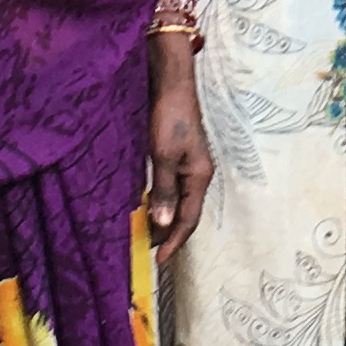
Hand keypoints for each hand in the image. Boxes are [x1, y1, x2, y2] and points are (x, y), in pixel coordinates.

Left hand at [146, 44, 213, 261]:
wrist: (172, 85)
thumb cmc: (169, 119)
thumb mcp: (163, 156)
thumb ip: (164, 190)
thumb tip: (164, 224)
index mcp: (199, 177)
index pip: (189, 220)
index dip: (174, 241)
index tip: (158, 260)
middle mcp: (198, 175)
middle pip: (186, 213)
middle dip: (170, 234)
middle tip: (148, 250)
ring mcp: (189, 165)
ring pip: (179, 201)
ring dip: (164, 219)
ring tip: (146, 234)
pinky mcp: (178, 156)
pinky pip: (172, 188)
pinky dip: (161, 201)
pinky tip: (148, 205)